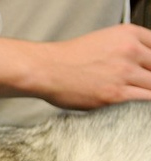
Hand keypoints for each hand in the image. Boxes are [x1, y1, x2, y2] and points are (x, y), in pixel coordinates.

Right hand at [34, 24, 150, 108]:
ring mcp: (124, 72)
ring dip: (148, 88)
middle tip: (143, 81)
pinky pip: (145, 98)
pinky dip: (145, 100)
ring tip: (136, 90)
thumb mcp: (103, 40)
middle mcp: (130, 50)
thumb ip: (125, 48)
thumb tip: (139, 63)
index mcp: (128, 34)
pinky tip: (138, 101)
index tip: (148, 69)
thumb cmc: (67, 58)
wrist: (46, 69)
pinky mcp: (116, 94)